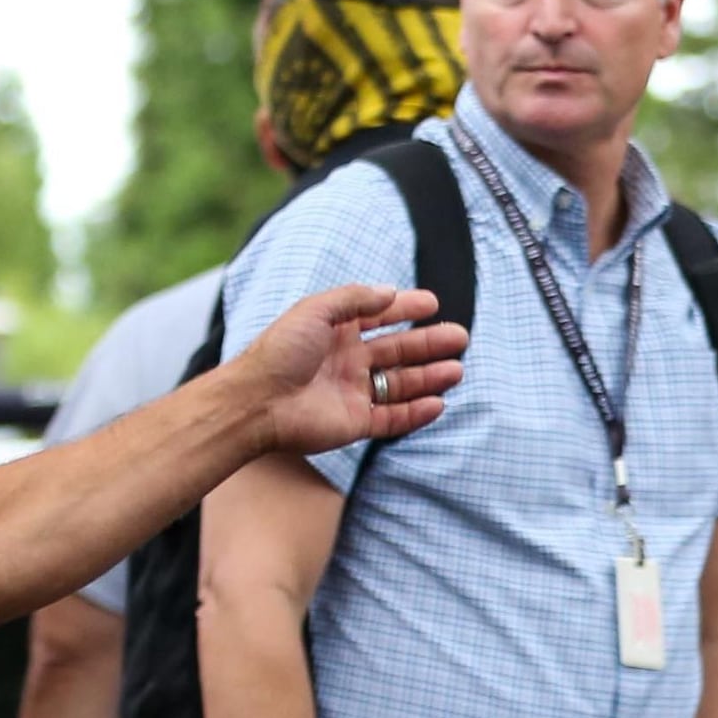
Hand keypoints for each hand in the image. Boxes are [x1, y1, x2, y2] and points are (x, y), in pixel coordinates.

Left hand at [215, 282, 464, 458]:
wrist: (256, 402)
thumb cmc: (280, 352)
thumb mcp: (314, 311)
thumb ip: (354, 299)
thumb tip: (390, 293)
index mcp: (335, 332)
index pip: (378, 317)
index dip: (406, 309)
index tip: (433, 304)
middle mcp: (347, 362)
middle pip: (397, 352)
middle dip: (429, 344)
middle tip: (460, 337)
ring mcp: (352, 394)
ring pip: (401, 385)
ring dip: (429, 377)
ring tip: (457, 370)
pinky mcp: (355, 424)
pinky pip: (393, 418)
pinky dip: (417, 413)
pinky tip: (438, 402)